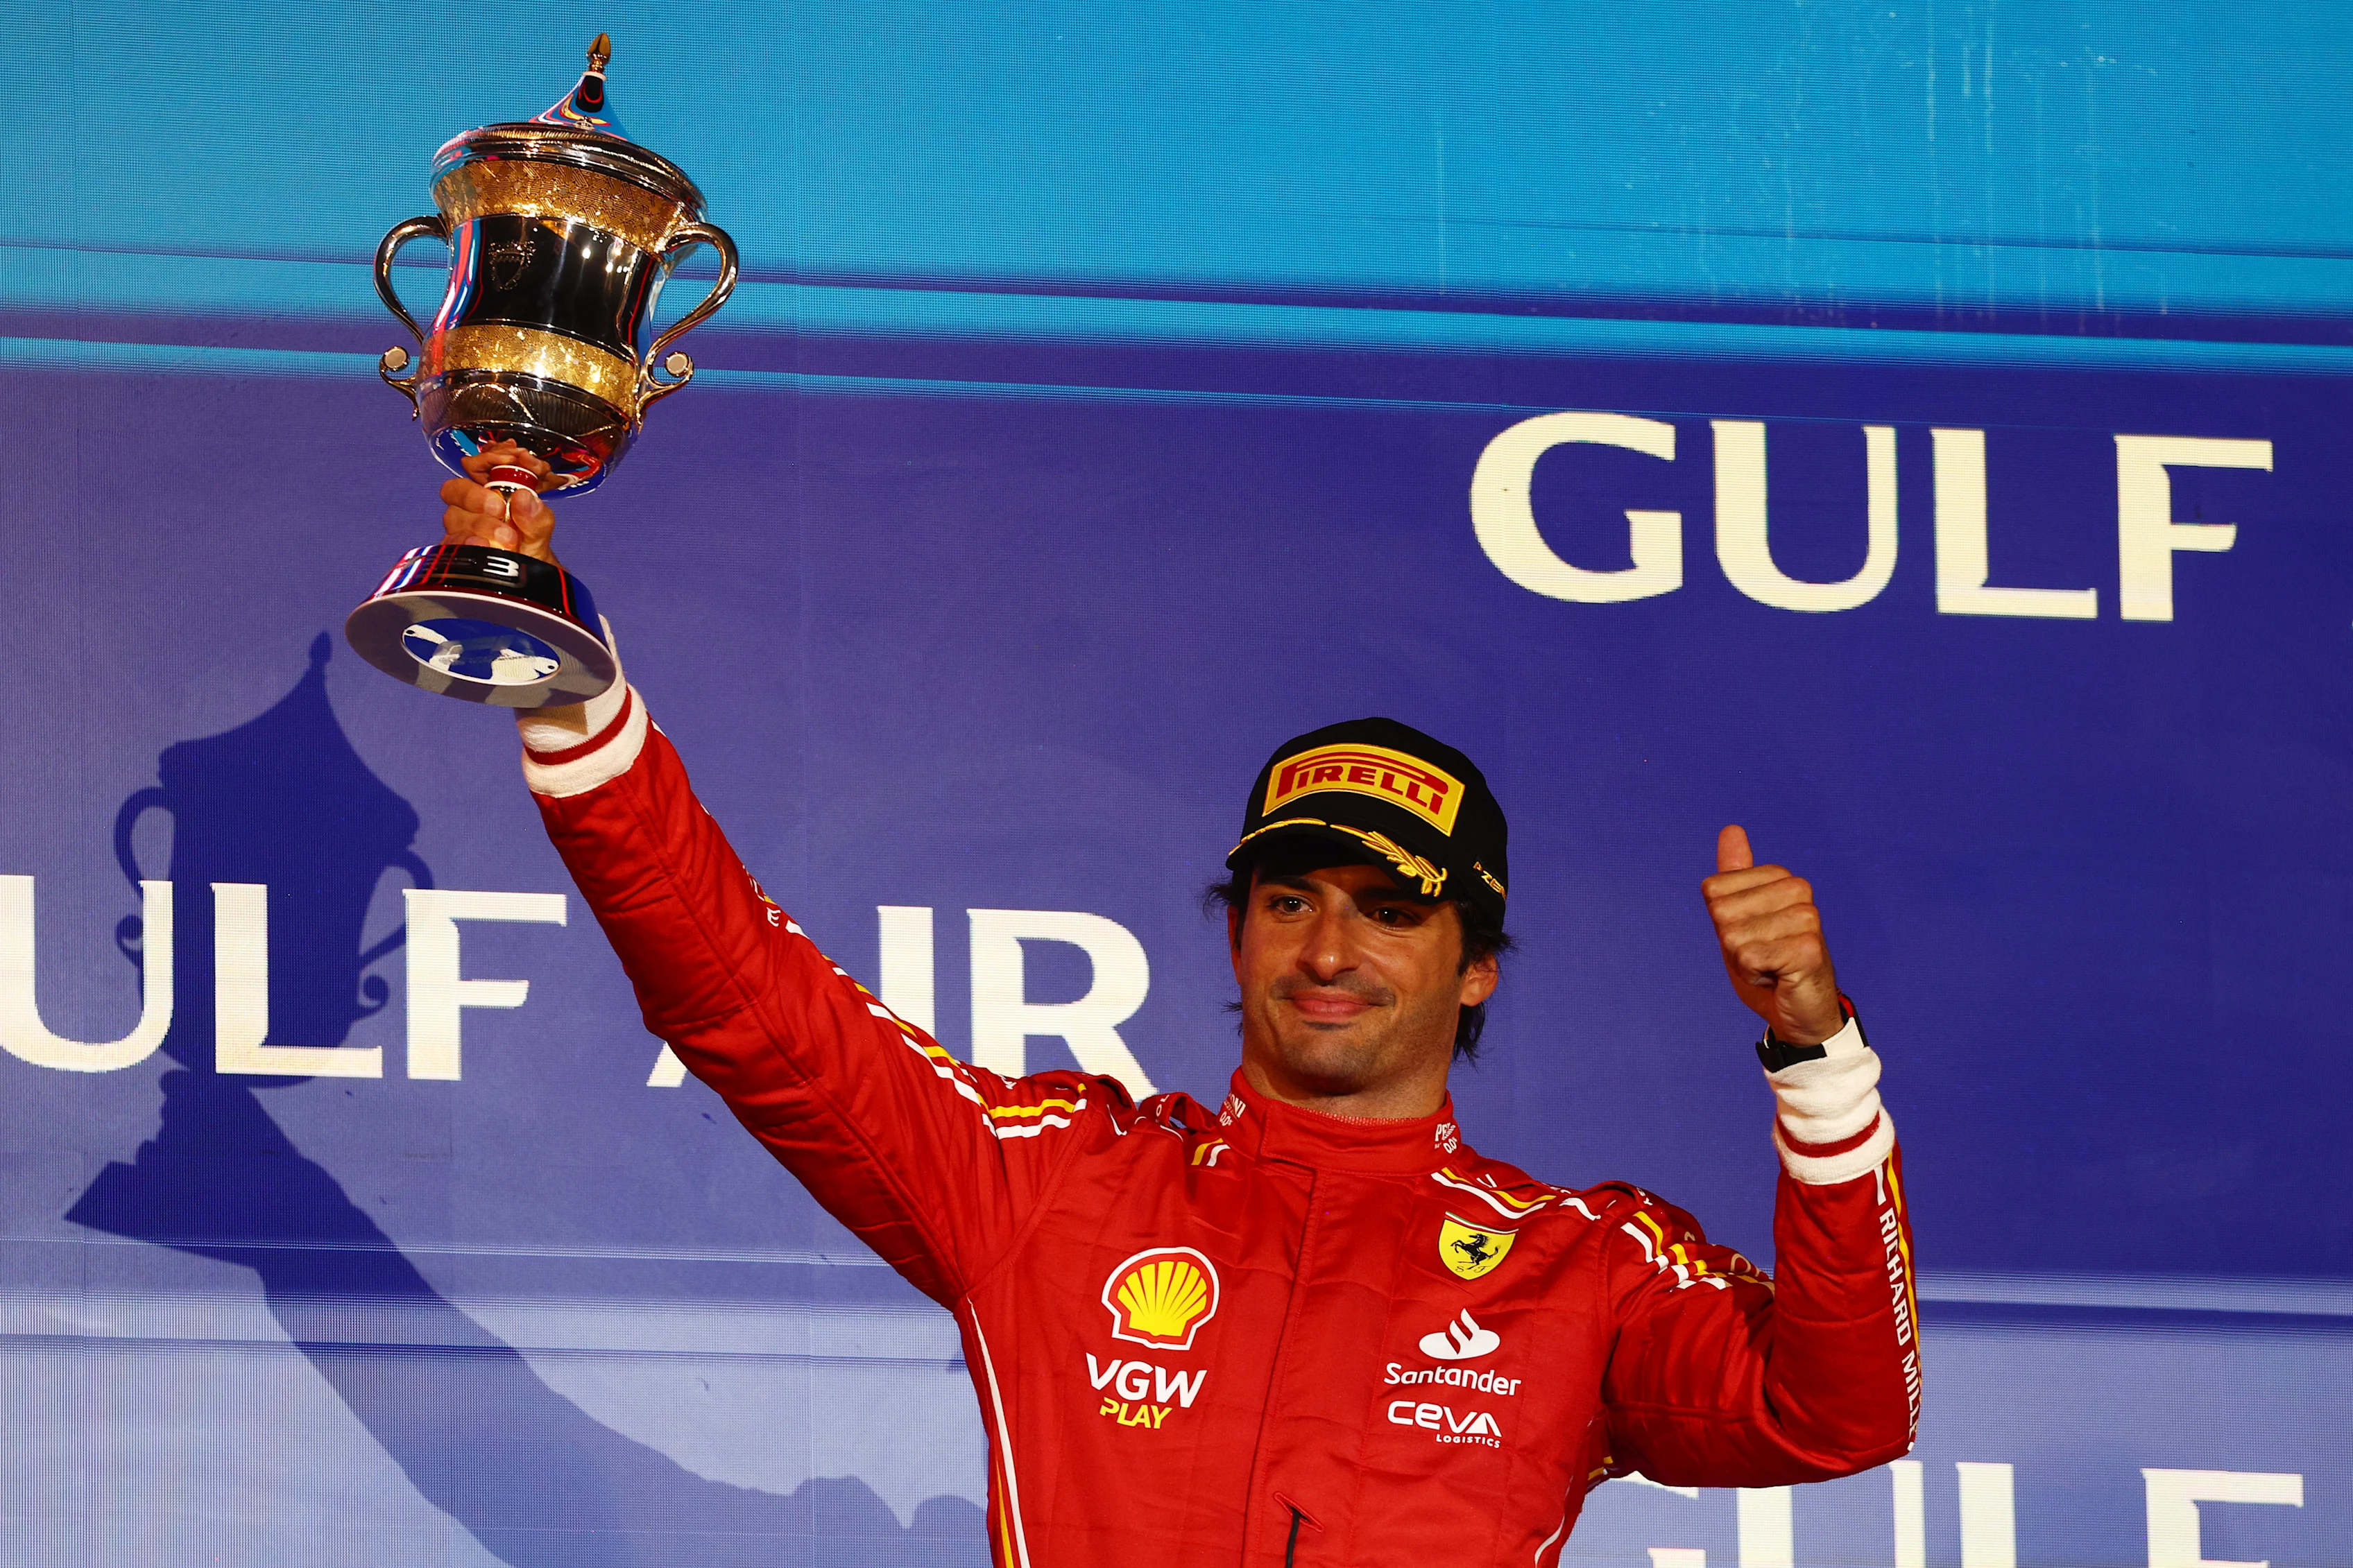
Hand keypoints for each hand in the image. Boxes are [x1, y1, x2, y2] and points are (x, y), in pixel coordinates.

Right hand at [438, 442, 559, 565]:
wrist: (529, 574)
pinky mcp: (454, 551)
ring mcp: (459, 529)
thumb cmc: (529, 545)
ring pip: (453, 516)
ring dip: (479, 523)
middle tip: (500, 508)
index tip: (510, 461)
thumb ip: (538, 515)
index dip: (488, 459)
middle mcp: (469, 508)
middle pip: (454, 489)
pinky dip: (467, 543)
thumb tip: (524, 497)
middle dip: (476, 495)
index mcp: (488, 491)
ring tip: (507, 537)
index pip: (474, 466)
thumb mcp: (540, 528)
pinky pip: (450, 543)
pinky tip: (483, 546)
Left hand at [1702, 825, 1842, 1045]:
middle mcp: (1798, 890)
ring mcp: (1806, 919)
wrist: (1802, 1011)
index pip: (1714, 890)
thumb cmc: (1770, 964)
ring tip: (1771, 966)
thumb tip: (1731, 829)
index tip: (1750, 936)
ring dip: (1744, 962)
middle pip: (1722, 913)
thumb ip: (1735, 875)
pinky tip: (1778, 978)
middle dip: (1731, 944)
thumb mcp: (1741, 918)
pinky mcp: (1807, 949)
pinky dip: (1754, 976)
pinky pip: (1749, 958)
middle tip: (1761, 956)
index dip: (1723, 923)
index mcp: (1781, 878)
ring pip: (1734, 937)